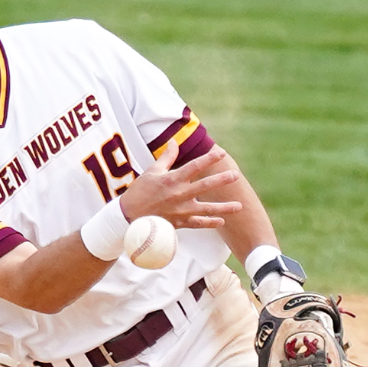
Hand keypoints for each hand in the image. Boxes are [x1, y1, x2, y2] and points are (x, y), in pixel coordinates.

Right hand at [117, 146, 243, 228]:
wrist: (128, 216)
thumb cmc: (139, 191)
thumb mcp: (152, 171)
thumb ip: (166, 158)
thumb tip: (174, 142)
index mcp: (172, 179)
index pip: (195, 166)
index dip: (209, 159)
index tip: (222, 153)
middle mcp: (179, 194)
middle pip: (205, 186)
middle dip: (222, 180)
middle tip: (236, 175)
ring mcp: (180, 210)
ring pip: (207, 209)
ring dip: (224, 208)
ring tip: (239, 206)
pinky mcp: (179, 223)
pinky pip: (198, 224)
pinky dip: (210, 223)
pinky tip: (222, 221)